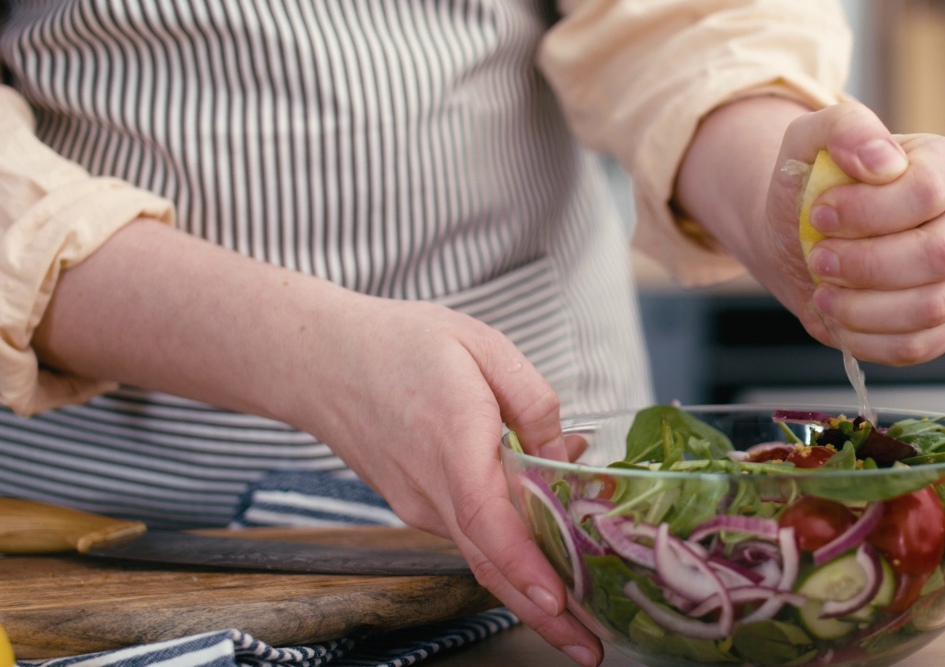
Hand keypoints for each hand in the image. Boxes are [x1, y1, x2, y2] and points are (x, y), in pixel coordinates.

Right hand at [34, 220, 603, 665]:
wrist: (318, 361)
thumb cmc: (399, 346)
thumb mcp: (482, 346)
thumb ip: (532, 400)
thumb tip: (564, 454)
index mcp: (453, 444)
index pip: (491, 521)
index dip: (526, 564)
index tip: (559, 599)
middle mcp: (434, 491)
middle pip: (491, 564)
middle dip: (543, 614)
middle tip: (589, 651)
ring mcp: (421, 506)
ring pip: (482, 558)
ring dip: (529, 593)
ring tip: (580, 623)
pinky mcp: (417, 507)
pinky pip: (470, 538)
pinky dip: (507, 558)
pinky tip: (546, 558)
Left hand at [760, 100, 944, 364]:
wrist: (807, 237)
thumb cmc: (815, 187)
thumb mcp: (810, 141)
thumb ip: (843, 128)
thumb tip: (883, 160)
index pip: (929, 191)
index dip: (868, 212)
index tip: (819, 216)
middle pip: (941, 254)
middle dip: (867, 265)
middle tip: (819, 260)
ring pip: (933, 306)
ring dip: (863, 307)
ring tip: (823, 293)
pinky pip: (922, 344)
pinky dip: (870, 339)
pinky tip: (839, 319)